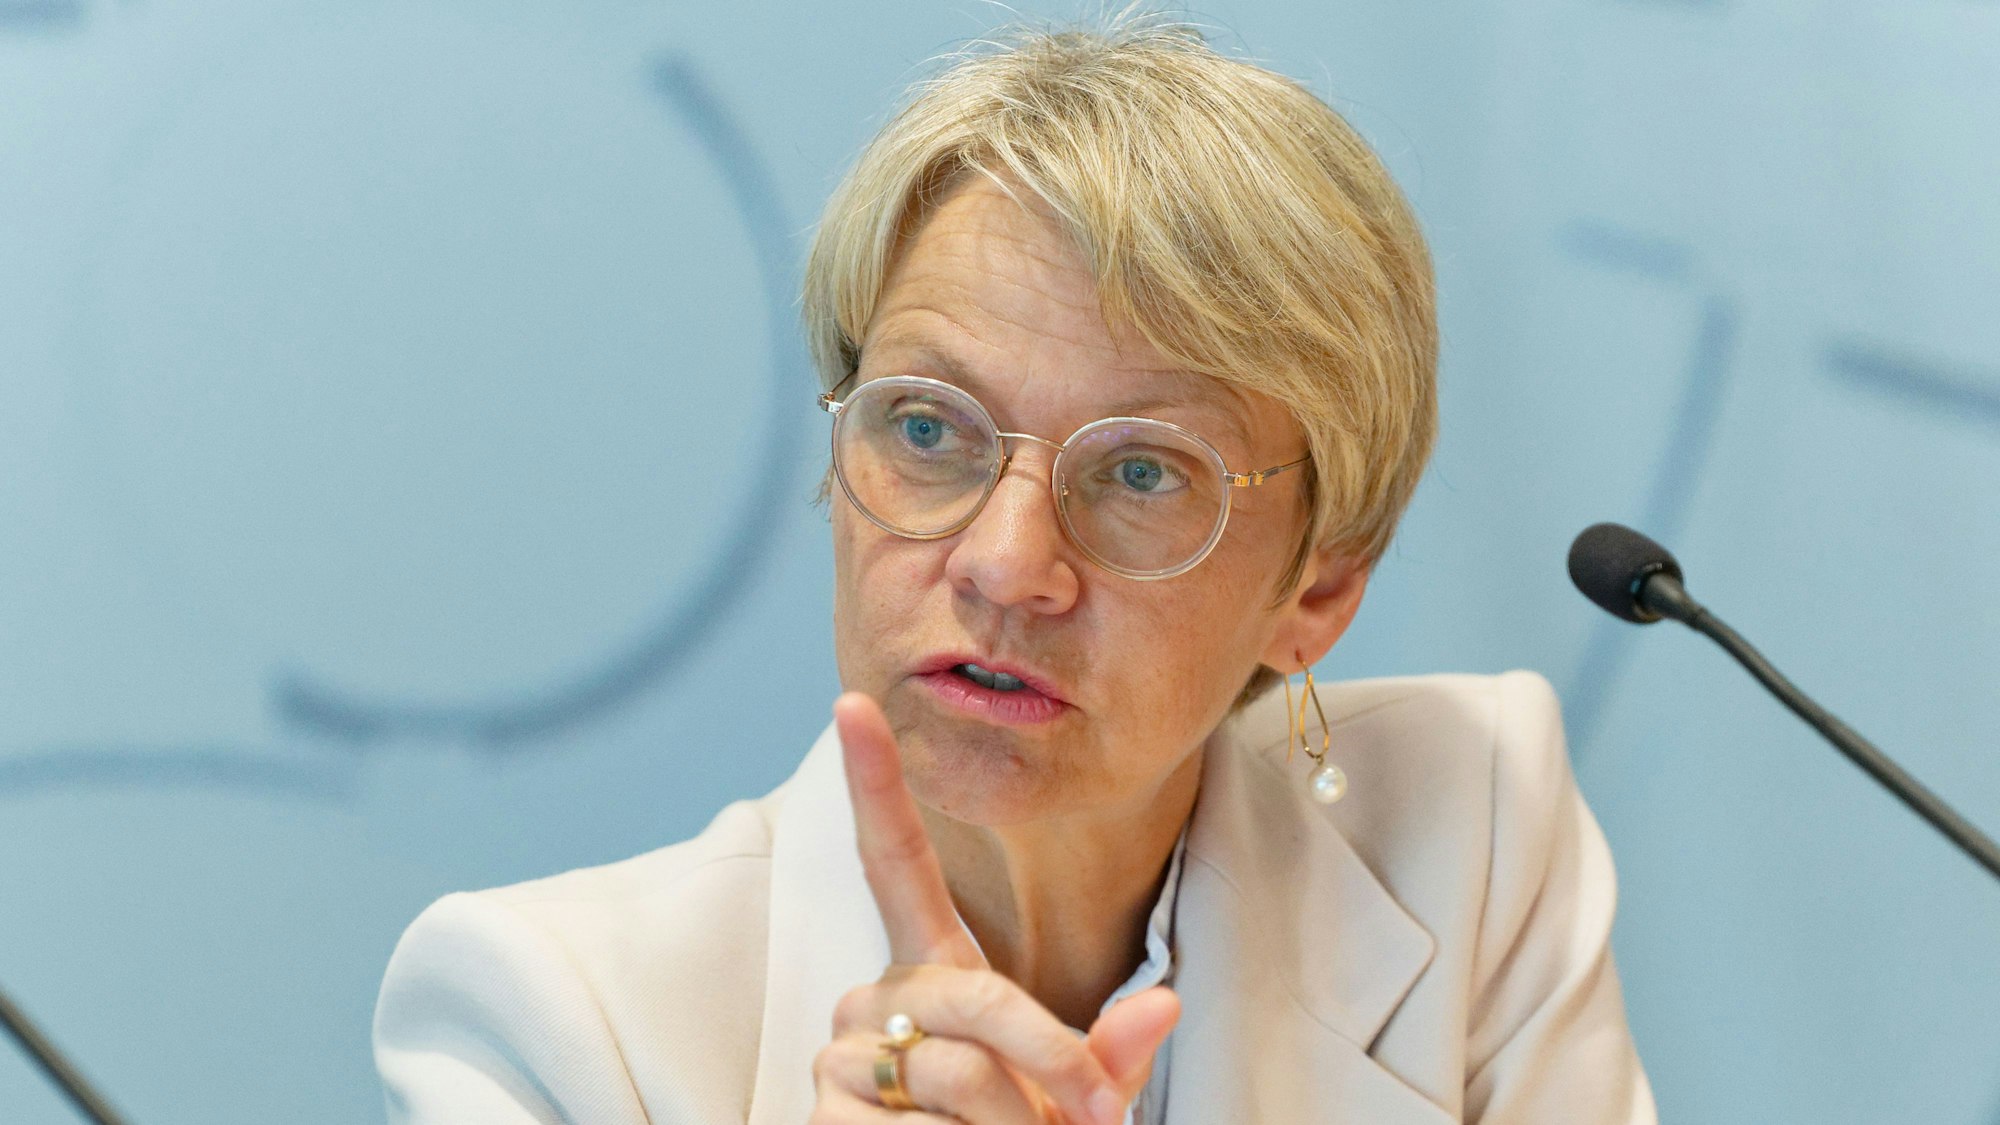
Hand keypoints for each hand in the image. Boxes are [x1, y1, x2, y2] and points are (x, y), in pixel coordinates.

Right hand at [809, 692, 1179, 1123]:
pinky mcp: (822, 1110)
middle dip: (1048, 1058)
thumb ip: (1106, 1054)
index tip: (854, 699)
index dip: (873, 783)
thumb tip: (1166, 1002)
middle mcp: (873, 998)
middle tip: (1094, 1119)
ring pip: (955, 1072)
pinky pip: (915, 1124)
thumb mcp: (1072, 1104)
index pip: (894, 862)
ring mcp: (838, 1053)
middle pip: (972, 996)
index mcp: (930, 974)